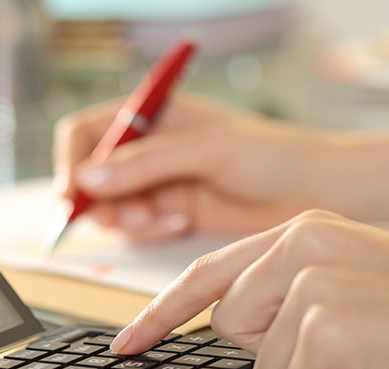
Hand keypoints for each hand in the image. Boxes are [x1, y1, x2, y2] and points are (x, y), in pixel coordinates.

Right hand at [54, 93, 388, 240]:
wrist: (316, 192)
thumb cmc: (272, 156)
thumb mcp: (206, 151)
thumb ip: (145, 164)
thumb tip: (87, 179)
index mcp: (152, 115)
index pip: (86, 133)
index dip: (72, 163)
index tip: (76, 194)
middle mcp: (149, 147)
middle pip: (90, 175)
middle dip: (103, 200)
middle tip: (131, 216)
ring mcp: (158, 181)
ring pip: (111, 206)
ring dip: (127, 220)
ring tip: (162, 221)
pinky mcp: (171, 211)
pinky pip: (138, 227)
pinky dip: (149, 232)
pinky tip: (179, 225)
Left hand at [109, 210, 388, 368]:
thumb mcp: (348, 284)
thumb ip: (284, 290)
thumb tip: (231, 321)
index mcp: (303, 229)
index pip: (208, 272)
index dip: (160, 312)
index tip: (128, 342)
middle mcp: (302, 241)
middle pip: (228, 325)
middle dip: (274, 352)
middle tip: (342, 344)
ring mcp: (313, 279)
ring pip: (258, 364)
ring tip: (364, 360)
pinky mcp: (327, 324)